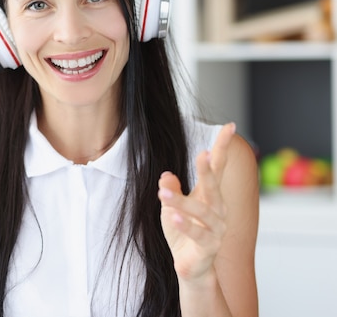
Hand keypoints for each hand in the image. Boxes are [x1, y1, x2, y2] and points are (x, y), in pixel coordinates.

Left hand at [157, 123, 234, 282]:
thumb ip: (171, 190)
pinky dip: (186, 226)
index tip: (230, 127)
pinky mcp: (209, 247)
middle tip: (202, 154)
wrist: (191, 267)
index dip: (222, 147)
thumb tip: (166, 175)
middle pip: (214, 186)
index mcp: (210, 195)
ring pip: (202, 212)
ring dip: (181, 202)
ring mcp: (216, 230)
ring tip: (164, 193)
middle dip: (208, 170)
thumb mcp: (171, 207)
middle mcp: (218, 210)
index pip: (218, 167)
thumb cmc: (183, 232)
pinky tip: (174, 217)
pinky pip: (198, 235)